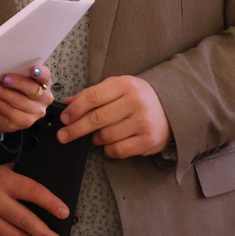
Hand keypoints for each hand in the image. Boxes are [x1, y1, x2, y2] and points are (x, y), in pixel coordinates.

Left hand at [0, 65, 52, 134]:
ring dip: (3, 92)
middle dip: (17, 82)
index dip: (40, 73)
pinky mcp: (26, 122)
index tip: (33, 69)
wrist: (2, 114)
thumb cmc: (11, 91)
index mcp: (44, 83)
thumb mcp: (16, 80)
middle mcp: (45, 98)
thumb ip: (17, 73)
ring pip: (20, 101)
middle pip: (33, 89)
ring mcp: (37, 111)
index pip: (45, 76)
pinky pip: (11, 111)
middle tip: (4, 78)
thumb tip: (6, 65)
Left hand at [57, 75, 172, 157]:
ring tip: (97, 135)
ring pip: (105, 136)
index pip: (92, 96)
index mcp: (124, 85)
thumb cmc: (137, 97)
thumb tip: (67, 103)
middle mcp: (134, 102)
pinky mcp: (148, 140)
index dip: (75, 109)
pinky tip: (110, 144)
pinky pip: (118, 150)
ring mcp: (142, 122)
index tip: (64, 118)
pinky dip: (109, 149)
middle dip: (75, 129)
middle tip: (63, 136)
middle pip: (96, 118)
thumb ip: (92, 94)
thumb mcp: (117, 88)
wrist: (171, 109)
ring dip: (95, 139)